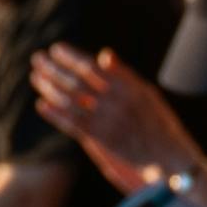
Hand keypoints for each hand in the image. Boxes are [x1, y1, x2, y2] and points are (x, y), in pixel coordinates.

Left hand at [31, 43, 203, 195]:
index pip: (92, 67)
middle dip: (54, 68)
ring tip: (36, 76)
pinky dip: (55, 113)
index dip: (72, 57)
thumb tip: (104, 55)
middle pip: (77, 81)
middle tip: (38, 58)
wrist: (170, 158)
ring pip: (71, 101)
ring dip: (50, 87)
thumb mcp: (148, 94)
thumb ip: (124, 75)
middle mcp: (116, 102)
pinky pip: (73, 124)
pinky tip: (41, 104)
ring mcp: (107, 121)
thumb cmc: (160, 125)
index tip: (57, 49)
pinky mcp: (102, 140)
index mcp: (128, 87)